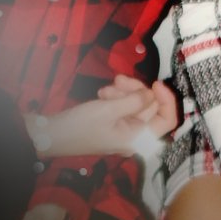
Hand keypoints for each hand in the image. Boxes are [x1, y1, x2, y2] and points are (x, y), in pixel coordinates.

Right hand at [32, 82, 177, 157]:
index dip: (166, 99)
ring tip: (105, 89)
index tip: (154, 83)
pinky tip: (102, 93)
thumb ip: (135, 101)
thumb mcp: (109, 109)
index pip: (168, 120)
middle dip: (136, 90)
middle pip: (150, 106)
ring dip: (123, 91)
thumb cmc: (80, 126)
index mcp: (138, 139)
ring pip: (136, 103)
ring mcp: (125, 130)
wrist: (52, 135)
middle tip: (118, 80)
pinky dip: (116, 97)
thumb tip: (152, 93)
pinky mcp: (115, 123)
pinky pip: (124, 106)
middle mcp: (135, 136)